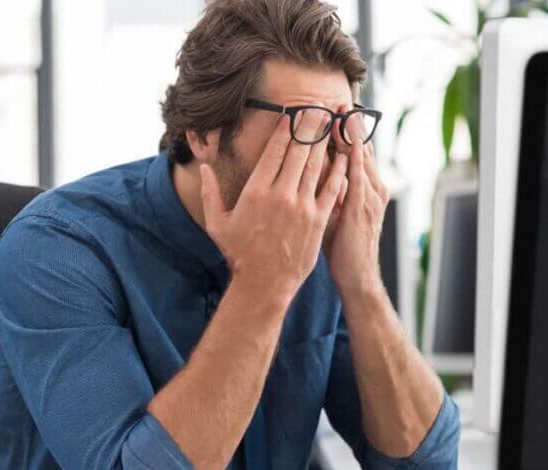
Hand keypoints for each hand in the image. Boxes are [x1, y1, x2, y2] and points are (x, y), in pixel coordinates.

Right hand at [200, 113, 344, 302]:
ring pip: (317, 165)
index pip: (275, 149)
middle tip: (318, 107)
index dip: (286, 127)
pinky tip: (344, 156)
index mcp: (256, 190)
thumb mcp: (217, 222)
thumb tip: (203, 167)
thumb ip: (210, 192)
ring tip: (332, 123)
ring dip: (325, 142)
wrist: (264, 283)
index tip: (293, 112)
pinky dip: (338, 170)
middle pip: (299, 150)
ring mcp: (302, 206)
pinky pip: (331, 188)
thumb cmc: (239, 253)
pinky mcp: (318, 219)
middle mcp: (281, 194)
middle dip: (310, 126)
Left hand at [324, 107, 389, 296]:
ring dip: (352, 133)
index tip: (335, 109)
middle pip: (359, 148)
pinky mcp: (362, 208)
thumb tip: (314, 173)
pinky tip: (347, 141)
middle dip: (350, 123)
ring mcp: (370, 197)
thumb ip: (330, 191)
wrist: (357, 277)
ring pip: (360, 157)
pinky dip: (352, 157)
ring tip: (344, 109)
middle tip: (340, 98)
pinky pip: (357, 176)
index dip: (346, 130)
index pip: (355, 151)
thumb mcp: (337, 214)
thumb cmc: (343, 248)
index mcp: (366, 188)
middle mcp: (372, 188)